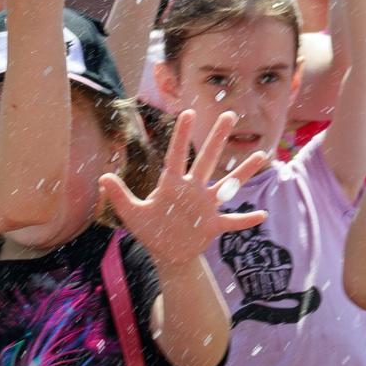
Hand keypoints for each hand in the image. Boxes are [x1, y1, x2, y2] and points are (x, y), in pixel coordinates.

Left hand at [101, 108, 270, 266]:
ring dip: (244, 171)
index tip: (187, 112)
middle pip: (207, 160)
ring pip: (228, 185)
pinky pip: (232, 221)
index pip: (176, 155)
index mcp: (172, 185)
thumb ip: (119, 196)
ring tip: (261, 154)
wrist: (167, 252)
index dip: (181, 135)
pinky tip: (262, 215)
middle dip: (217, 139)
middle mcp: (193, 190)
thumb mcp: (132, 215)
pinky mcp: (213, 225)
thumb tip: (103, 177)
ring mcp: (206, 206)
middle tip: (229, 115)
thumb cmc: (151, 229)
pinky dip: (246, 220)